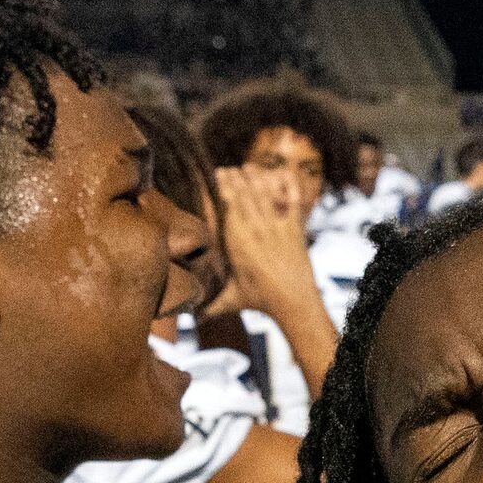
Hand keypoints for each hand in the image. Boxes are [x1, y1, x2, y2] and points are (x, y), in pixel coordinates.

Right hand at [210, 164, 317, 323]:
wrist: (295, 302)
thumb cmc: (261, 300)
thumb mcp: (231, 299)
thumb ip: (208, 303)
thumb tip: (187, 313)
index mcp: (238, 241)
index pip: (228, 204)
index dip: (221, 187)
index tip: (214, 176)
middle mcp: (257, 229)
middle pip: (244, 193)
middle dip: (233, 178)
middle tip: (225, 170)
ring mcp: (277, 226)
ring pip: (264, 193)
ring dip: (255, 177)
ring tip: (245, 169)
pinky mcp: (295, 228)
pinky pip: (292, 200)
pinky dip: (287, 185)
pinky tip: (280, 174)